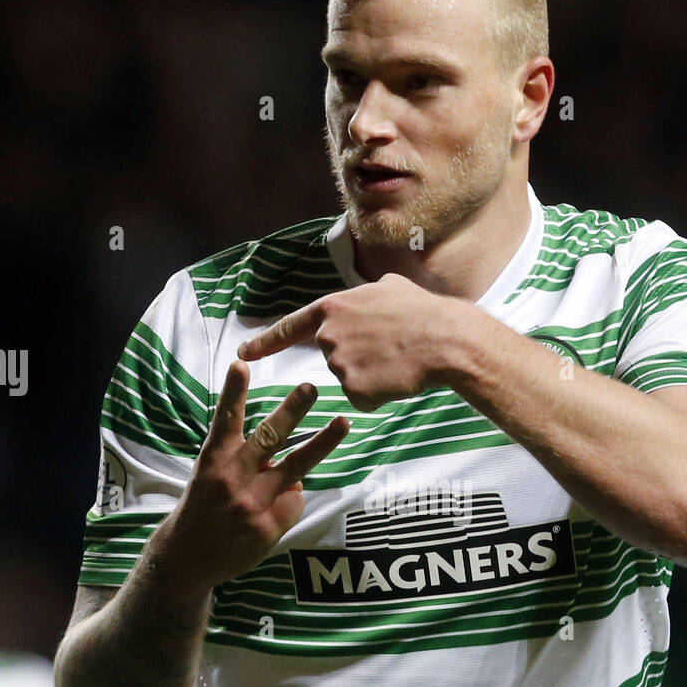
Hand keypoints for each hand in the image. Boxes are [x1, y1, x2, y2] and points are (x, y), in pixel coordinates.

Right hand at [154, 360, 348, 590]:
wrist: (187, 556)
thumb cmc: (203, 507)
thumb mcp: (211, 476)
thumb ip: (243, 463)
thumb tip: (284, 463)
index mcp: (214, 459)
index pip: (225, 419)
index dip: (233, 392)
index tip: (241, 363)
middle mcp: (233, 477)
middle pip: (268, 438)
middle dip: (292, 410)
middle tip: (310, 387)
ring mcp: (253, 502)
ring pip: (295, 467)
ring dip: (321, 443)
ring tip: (343, 423)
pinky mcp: (268, 526)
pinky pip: (294, 502)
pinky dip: (288, 502)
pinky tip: (269, 514)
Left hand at [236, 272, 462, 411]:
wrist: (444, 340)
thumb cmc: (423, 312)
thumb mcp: (391, 287)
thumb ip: (369, 294)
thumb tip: (374, 290)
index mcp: (334, 307)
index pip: (291, 327)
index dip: (266, 341)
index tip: (243, 352)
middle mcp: (329, 335)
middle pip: (333, 355)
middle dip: (358, 356)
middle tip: (390, 348)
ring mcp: (339, 364)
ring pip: (351, 379)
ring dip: (372, 375)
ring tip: (398, 360)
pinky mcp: (352, 391)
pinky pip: (363, 400)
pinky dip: (379, 395)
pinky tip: (397, 378)